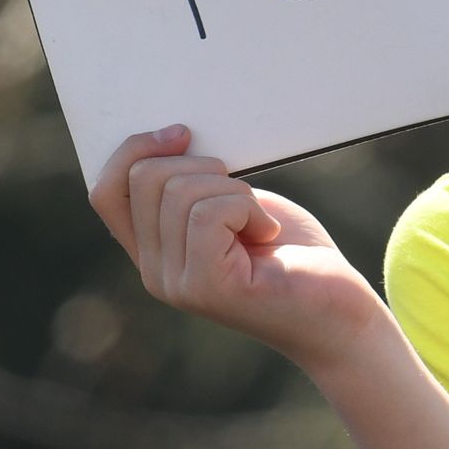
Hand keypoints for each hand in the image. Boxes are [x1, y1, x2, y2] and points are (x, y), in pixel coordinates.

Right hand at [91, 126, 393, 373]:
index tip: (181, 133)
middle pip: (145, 179)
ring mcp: (176, 284)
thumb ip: (195, 185)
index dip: (132, 152)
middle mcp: (155, 273)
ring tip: (260, 222)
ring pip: (179, 191)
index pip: (106, 192)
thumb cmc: (297, 257)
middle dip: (203, 166)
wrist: (342, 315)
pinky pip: (208, 213)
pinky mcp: (207, 287)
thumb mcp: (237, 207)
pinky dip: (247, 207)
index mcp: (154, 251)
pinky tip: (268, 232)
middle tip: (245, 198)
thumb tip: (172, 136)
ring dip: (233, 190)